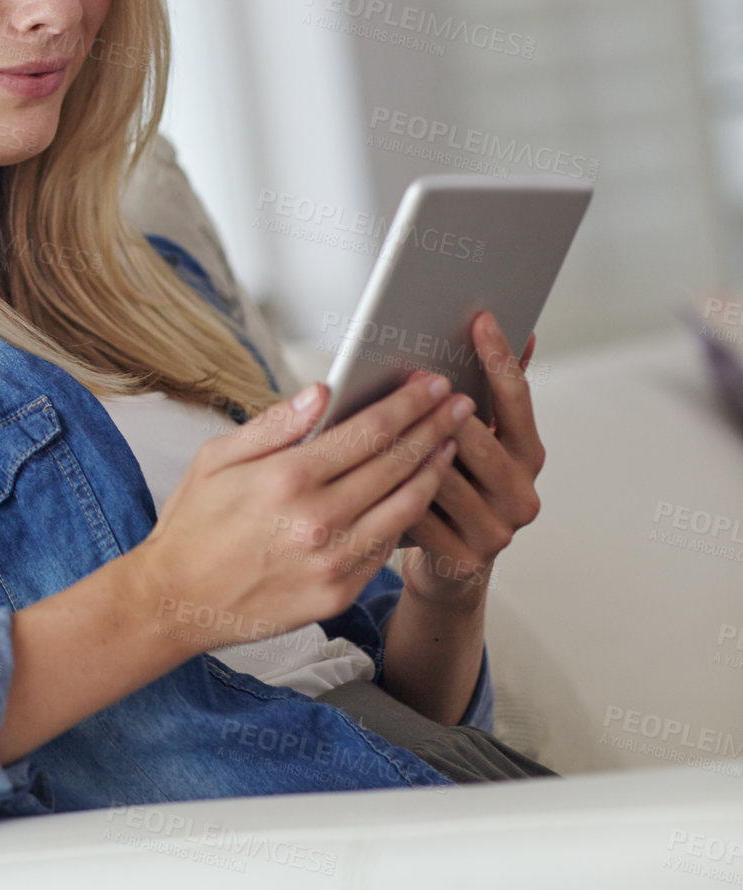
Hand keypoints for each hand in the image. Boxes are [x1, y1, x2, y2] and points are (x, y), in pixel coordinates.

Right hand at [126, 372, 467, 653]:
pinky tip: (417, 493)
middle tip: (460, 404)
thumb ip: (273, 424)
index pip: (368, 431)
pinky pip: (386, 548)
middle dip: (434, 427)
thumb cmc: (193, 526)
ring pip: (404, 506)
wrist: (175, 600)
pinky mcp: (338, 593)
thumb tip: (322, 392)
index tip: (432, 384)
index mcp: (286, 478)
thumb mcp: (215, 459)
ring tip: (451, 444)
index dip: (408, 404)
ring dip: (434, 471)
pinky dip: (408, 516)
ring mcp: (332, 561)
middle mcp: (316, 520)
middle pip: (396, 464)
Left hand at [397, 311, 544, 607]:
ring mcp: (496, 530)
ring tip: (376, 421)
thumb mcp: (476, 446)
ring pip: (443, 477)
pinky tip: (361, 475)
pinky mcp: (463, 560)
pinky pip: (417, 517)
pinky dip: (389, 493)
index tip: (480, 319)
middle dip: (442, 406)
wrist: (450, 570)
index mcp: (527, 456)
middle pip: (479, 438)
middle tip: (412, 373)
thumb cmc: (454, 493)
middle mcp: (521, 492)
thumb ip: (490, 397)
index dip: (498, 358)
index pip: (516, 400)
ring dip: (408, 449)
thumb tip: (519, 334)